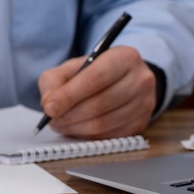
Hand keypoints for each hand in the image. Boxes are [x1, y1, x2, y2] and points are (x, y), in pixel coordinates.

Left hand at [38, 46, 156, 138]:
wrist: (120, 80)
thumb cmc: (92, 72)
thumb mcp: (70, 68)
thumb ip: (54, 81)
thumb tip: (49, 104)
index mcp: (124, 57)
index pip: (95, 79)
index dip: (69, 96)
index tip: (49, 108)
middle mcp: (141, 79)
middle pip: (99, 104)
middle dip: (69, 115)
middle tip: (51, 119)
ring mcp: (144, 103)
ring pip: (104, 123)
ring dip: (76, 127)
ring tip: (60, 123)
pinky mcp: (141, 124)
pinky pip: (110, 136)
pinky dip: (87, 135)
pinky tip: (76, 128)